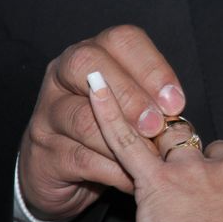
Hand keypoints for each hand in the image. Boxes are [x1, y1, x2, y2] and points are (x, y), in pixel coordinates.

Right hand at [18, 25, 185, 219]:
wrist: (65, 175)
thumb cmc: (109, 136)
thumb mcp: (132, 112)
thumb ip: (152, 104)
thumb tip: (177, 112)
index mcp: (92, 57)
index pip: (121, 40)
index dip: (152, 68)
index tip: (175, 102)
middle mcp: (62, 77)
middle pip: (90, 65)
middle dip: (131, 97)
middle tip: (157, 126)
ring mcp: (48, 115)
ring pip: (84, 118)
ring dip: (125, 142)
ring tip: (152, 160)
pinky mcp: (45, 155)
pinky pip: (82, 159)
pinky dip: (115, 171)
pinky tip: (134, 180)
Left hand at [86, 71, 222, 221]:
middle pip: (217, 149)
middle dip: (206, 166)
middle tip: (195, 199)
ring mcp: (195, 169)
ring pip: (180, 144)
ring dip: (172, 158)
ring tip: (166, 181)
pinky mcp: (157, 179)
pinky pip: (128, 140)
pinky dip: (109, 112)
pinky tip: (97, 89)